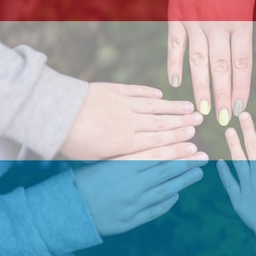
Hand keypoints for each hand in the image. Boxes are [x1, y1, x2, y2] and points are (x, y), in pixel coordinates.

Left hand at [60, 83, 202, 159]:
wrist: (55, 113)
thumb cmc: (71, 143)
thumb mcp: (96, 160)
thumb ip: (119, 160)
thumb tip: (138, 165)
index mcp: (125, 142)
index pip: (158, 141)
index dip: (178, 140)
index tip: (194, 140)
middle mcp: (129, 122)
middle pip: (162, 123)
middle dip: (183, 122)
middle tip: (201, 121)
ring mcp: (122, 104)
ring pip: (154, 106)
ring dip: (173, 107)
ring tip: (190, 107)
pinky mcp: (113, 90)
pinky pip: (137, 91)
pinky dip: (150, 93)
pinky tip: (160, 95)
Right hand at [74, 158, 207, 235]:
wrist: (65, 213)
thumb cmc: (81, 182)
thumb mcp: (102, 162)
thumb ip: (127, 157)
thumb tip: (153, 148)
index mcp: (122, 166)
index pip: (157, 154)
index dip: (177, 149)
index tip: (193, 144)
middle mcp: (131, 185)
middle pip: (166, 171)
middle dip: (188, 163)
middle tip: (204, 157)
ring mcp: (133, 204)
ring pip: (165, 190)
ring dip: (184, 181)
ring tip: (198, 174)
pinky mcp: (131, 221)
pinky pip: (155, 210)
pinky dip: (168, 202)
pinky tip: (176, 194)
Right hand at [168, 0, 254, 125]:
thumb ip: (246, 27)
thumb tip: (246, 58)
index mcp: (240, 18)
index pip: (243, 62)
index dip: (243, 87)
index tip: (244, 108)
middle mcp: (217, 22)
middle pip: (221, 67)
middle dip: (223, 96)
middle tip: (224, 120)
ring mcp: (194, 18)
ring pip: (198, 61)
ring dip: (200, 88)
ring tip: (201, 111)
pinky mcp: (176, 13)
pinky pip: (175, 44)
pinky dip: (175, 64)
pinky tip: (176, 83)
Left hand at [217, 113, 255, 255]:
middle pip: (253, 148)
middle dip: (248, 130)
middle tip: (242, 114)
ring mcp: (247, 186)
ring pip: (239, 161)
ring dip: (234, 144)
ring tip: (229, 130)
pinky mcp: (238, 199)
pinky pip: (229, 182)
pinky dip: (224, 172)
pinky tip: (219, 161)